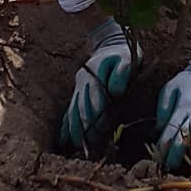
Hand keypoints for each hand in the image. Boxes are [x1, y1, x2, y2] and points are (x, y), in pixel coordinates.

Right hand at [59, 24, 132, 153]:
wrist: (108, 43)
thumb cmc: (122, 54)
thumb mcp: (127, 59)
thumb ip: (122, 74)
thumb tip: (116, 93)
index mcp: (96, 72)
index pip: (95, 95)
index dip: (97, 112)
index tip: (100, 128)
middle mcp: (83, 81)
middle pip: (82, 107)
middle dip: (85, 127)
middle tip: (88, 145)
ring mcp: (78, 88)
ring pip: (73, 111)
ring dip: (74, 129)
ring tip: (75, 147)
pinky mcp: (77, 94)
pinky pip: (69, 111)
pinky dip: (66, 126)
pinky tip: (64, 140)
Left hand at [155, 66, 190, 171]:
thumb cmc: (190, 80)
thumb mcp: (170, 88)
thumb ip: (163, 108)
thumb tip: (157, 130)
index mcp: (182, 108)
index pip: (170, 132)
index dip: (164, 149)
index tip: (158, 161)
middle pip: (187, 137)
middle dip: (177, 154)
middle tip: (171, 167)